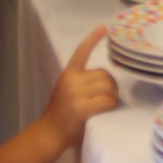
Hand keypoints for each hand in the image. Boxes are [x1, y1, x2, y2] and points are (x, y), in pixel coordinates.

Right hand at [42, 26, 119, 149]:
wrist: (49, 134)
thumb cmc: (60, 114)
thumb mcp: (66, 90)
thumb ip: (81, 81)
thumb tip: (105, 79)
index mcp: (68, 74)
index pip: (81, 51)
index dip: (93, 39)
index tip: (105, 28)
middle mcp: (72, 81)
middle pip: (104, 75)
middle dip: (111, 85)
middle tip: (109, 96)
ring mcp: (76, 94)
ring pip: (108, 87)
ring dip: (112, 96)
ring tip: (107, 103)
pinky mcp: (82, 108)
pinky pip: (107, 100)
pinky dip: (111, 105)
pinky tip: (107, 109)